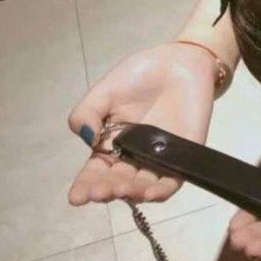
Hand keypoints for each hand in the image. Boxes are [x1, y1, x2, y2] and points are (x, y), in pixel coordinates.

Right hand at [67, 41, 224, 205]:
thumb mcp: (104, 91)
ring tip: (122, 190)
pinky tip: (150, 193)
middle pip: (117, 182)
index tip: (76, 198)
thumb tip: (88, 140)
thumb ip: (88, 112)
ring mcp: (159, 158)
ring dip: (132, 193)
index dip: (85, 186)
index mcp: (111, 144)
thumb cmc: (139, 76)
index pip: (96, 171)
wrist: (179, 62)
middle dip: (107, 190)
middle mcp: (133, 157)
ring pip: (143, 186)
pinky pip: (172, 180)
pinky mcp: (184, 155)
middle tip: (99, 192)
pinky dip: (162, 191)